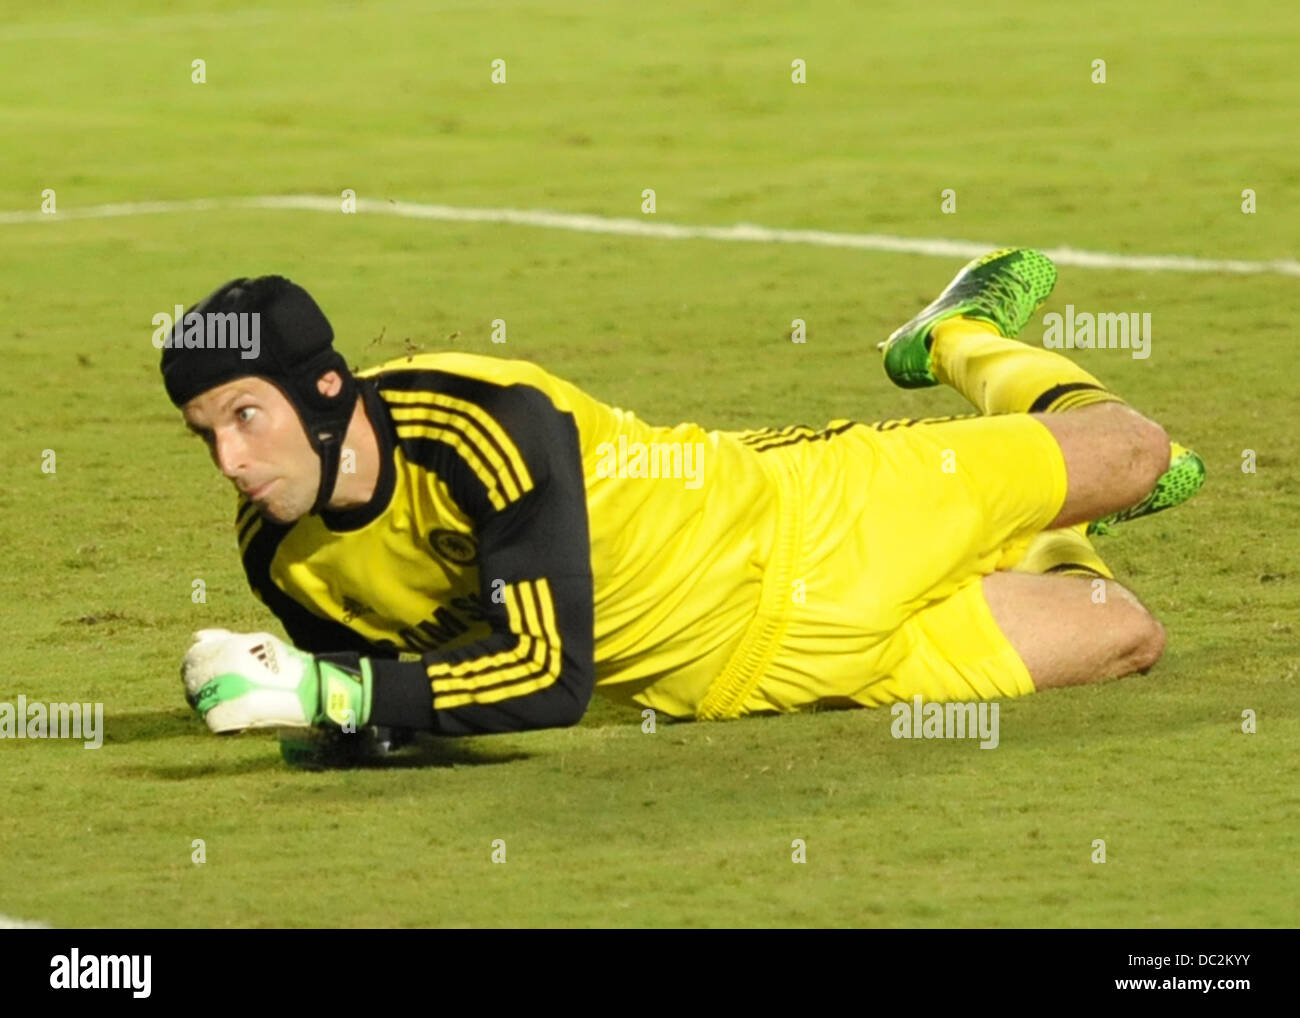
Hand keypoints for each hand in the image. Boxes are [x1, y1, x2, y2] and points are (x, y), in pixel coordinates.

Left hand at [181, 629, 371, 733]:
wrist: (310, 692)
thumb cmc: (283, 665)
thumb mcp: (257, 642)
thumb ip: (224, 639)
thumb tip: (196, 637)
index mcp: (231, 650)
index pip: (194, 655)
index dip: (192, 664)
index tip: (197, 670)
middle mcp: (226, 670)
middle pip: (192, 678)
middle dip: (196, 683)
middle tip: (209, 689)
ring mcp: (228, 695)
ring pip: (198, 700)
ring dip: (205, 701)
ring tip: (221, 701)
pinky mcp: (234, 717)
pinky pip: (212, 720)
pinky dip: (218, 718)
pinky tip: (231, 715)